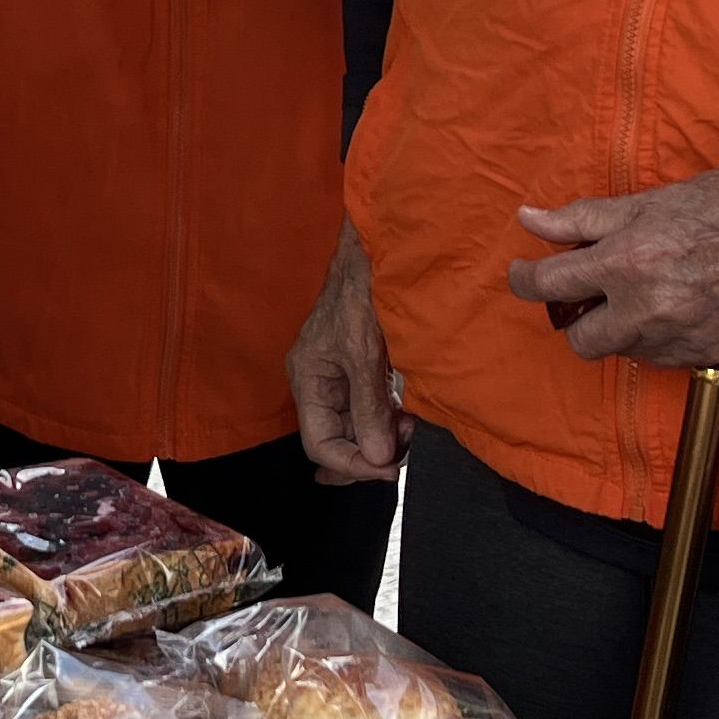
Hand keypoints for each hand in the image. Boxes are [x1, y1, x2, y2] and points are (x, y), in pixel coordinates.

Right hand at [289, 229, 406, 485]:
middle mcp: (319, 385)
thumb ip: (370, 406)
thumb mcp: (364, 351)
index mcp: (307, 381)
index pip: (321, 444)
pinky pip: (371, 410)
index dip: (354, 464)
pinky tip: (408, 415)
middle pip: (338, 442)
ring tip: (411, 427)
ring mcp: (340, 379)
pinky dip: (389, 420)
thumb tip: (378, 457)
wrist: (377, 250)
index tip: (391, 468)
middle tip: (404, 449)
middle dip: (370, 453)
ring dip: (384, 437)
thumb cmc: (362, 291)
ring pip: (357, 429)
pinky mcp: (361, 370)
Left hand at [512, 136, 718, 370]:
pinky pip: (667, 358)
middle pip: (582, 342)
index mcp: (625, 263)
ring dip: (625, 328)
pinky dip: (664, 337)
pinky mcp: (711, 354)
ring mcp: (680, 338)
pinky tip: (683, 306)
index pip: (549, 287)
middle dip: (581, 320)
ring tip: (651, 292)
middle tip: (593, 295)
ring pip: (626, 352)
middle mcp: (647, 309)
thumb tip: (529, 220)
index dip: (525, 281)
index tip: (524, 274)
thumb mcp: (645, 201)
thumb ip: (581, 219)